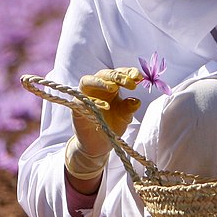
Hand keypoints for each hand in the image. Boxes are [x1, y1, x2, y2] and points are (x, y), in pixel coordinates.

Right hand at [65, 68, 142, 185]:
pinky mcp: (77, 106)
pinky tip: (106, 106)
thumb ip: (129, 108)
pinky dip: (94, 102)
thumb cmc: (111, 125)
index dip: (128, 72)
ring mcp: (85, 95)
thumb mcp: (124, 116)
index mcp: (111, 86)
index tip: (139, 77)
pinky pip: (83, 99)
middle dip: (117, 76)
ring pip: (88, 80)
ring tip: (114, 88)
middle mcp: (97, 87)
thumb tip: (136, 101)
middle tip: (130, 83)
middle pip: (104, 74)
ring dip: (101, 82)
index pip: (118, 73)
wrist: (99, 144)